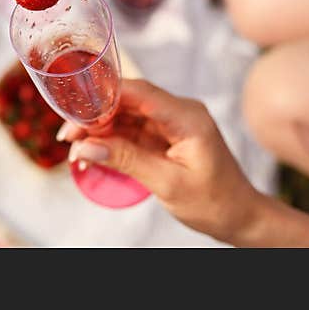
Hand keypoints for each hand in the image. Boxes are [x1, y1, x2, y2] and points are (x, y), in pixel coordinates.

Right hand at [59, 80, 259, 242]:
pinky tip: (90, 153)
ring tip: (74, 149)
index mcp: (187, 117)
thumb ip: (126, 160)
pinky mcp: (162, 135)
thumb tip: (86, 147)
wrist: (240, 217)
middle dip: (94, 116)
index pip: (139, 93)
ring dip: (98, 130)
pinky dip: (108, 141)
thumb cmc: (215, 202)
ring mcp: (169, 122)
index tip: (75, 108)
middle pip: (126, 101)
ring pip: (123, 115)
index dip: (103, 95)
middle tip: (68, 136)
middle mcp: (178, 112)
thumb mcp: (168, 184)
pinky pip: (129, 130)